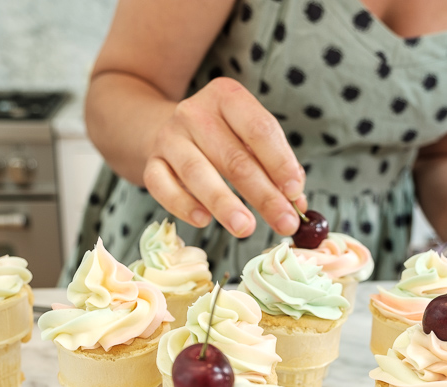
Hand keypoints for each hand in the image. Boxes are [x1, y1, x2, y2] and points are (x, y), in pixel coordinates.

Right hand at [142, 77, 306, 238]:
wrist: (167, 130)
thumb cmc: (222, 138)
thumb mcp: (250, 139)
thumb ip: (276, 166)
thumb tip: (295, 202)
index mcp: (227, 96)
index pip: (259, 129)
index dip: (280, 163)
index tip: (295, 193)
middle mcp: (194, 112)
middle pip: (234, 158)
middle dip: (263, 196)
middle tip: (284, 224)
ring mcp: (169, 137)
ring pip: (199, 174)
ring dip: (225, 204)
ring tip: (246, 229)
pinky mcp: (151, 162)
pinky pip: (163, 187)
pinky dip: (183, 205)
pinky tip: (204, 221)